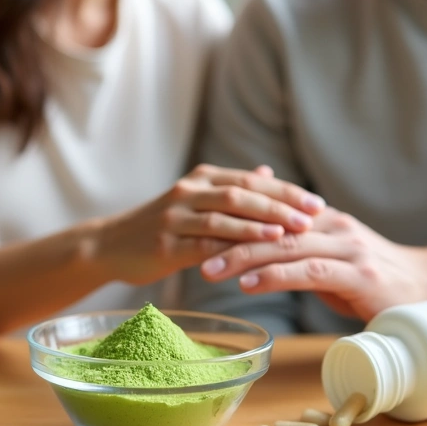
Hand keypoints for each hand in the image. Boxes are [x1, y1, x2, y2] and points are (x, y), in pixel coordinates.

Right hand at [95, 164, 325, 284]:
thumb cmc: (160, 226)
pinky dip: (233, 246)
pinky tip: (255, 253)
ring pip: (225, 214)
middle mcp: (189, 191)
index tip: (317, 202)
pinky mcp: (166, 244)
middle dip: (281, 204)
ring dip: (261, 223)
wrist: (109, 246)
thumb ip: (231, 188)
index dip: (286, 190)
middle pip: (243, 192)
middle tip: (313, 216)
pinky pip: (205, 243)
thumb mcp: (195, 200)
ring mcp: (175, 216)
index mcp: (201, 179)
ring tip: (293, 232)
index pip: (252, 179)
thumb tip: (267, 171)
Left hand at [198, 208, 426, 320]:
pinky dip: (275, 276)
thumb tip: (260, 244)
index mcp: (323, 218)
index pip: (269, 213)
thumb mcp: (332, 258)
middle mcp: (332, 225)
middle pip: (269, 227)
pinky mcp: (357, 274)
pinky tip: (249, 284)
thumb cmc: (375, 280)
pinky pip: (308, 270)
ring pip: (284, 247)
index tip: (195, 231)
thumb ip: (299, 247)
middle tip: (190, 250)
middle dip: (227, 238)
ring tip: (209, 270)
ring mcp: (347, 248)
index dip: (231, 220)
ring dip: (243, 258)